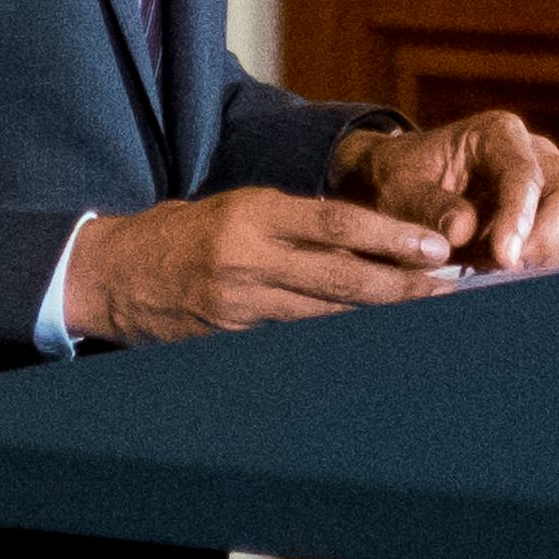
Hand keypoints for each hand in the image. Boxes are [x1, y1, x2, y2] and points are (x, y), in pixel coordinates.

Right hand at [62, 189, 457, 348]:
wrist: (109, 273)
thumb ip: (292, 224)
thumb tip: (364, 241)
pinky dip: (331, 346)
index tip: (435, 249)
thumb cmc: (180, 234)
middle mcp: (248, 258)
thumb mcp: (235, 209)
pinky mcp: (228, 341)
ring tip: (421, 321)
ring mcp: (238, 305)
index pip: (336, 223)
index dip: (391, 238)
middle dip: (400, 288)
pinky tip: (363, 348)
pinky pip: (291, 344)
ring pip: (323, 317)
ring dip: (376, 321)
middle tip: (449, 293)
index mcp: (253, 213)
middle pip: (341, 277)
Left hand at [337, 111, 558, 273]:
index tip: (505, 258)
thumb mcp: (398, 188)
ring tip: (500, 273)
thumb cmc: (400, 181)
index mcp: (497, 134)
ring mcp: (550, 186)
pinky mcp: (554, 218)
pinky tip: (513, 275)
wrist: (402, 188)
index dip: (520, 218)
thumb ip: (428, 206)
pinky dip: (550, 266)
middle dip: (548, 241)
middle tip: (508, 272)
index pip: (524, 174)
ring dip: (550, 258)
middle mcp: (535, 154)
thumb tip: (463, 231)